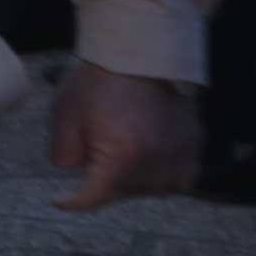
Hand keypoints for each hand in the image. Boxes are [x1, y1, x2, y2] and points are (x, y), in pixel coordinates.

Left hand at [46, 62, 196, 213]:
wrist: (145, 54)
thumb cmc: (101, 79)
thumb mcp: (66, 113)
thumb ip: (63, 152)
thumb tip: (71, 172)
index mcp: (123, 155)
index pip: (95, 196)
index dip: (74, 202)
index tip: (60, 201)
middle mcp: (157, 162)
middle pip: (122, 192)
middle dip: (102, 182)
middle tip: (91, 152)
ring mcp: (180, 157)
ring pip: (149, 188)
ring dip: (130, 180)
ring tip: (118, 148)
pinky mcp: (194, 149)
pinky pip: (176, 178)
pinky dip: (158, 175)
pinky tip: (144, 157)